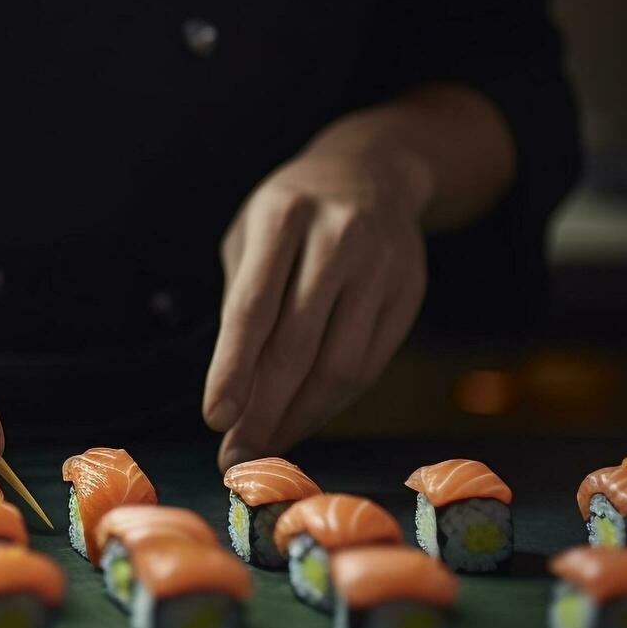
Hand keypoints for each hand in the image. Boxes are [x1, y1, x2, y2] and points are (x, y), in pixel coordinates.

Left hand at [202, 147, 428, 467]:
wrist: (374, 172)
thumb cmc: (291, 213)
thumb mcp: (251, 235)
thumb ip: (242, 302)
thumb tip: (236, 393)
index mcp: (283, 215)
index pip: (254, 306)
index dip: (233, 369)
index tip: (216, 420)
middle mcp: (339, 237)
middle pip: (298, 344)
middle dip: (264, 409)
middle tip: (236, 456)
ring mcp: (383, 264)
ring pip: (341, 364)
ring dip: (300, 416)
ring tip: (266, 446)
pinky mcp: (410, 291)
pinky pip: (369, 364)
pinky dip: (333, 401)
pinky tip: (304, 417)